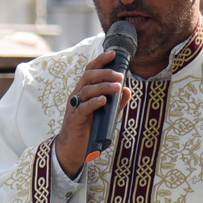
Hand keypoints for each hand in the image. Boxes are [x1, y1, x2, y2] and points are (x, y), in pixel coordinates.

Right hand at [55, 50, 131, 179]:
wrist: (74, 149)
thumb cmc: (88, 129)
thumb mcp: (106, 114)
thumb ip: (116, 102)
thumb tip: (128, 90)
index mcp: (84, 91)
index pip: (90, 71)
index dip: (100, 61)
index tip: (113, 54)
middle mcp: (77, 96)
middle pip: (88, 77)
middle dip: (104, 73)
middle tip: (120, 74)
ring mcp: (75, 107)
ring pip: (87, 90)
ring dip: (103, 87)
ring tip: (117, 87)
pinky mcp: (74, 120)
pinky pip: (83, 108)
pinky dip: (94, 103)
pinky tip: (104, 101)